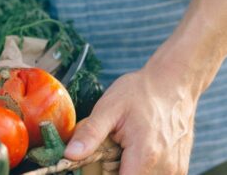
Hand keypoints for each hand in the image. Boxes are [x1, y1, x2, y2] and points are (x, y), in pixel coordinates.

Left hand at [64, 66, 196, 173]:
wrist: (172, 82)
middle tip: (112, 148)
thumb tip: (69, 155)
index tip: (98, 161)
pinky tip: (139, 148)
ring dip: (128, 169)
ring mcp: (175, 169)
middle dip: (114, 171)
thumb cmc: (140, 92)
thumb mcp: (109, 108)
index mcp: (145, 156)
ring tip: (126, 147)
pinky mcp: (179, 168)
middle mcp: (165, 169)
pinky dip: (142, 167)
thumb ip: (90, 134)